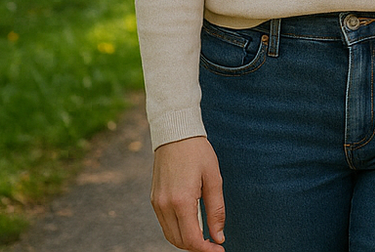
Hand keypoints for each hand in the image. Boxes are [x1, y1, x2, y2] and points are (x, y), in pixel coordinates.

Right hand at [150, 136, 224, 250]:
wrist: (175, 134)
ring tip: (205, 237)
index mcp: (181, 201)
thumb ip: (216, 210)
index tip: (220, 249)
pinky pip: (165, 224)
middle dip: (197, 247)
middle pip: (179, 241)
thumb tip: (219, 236)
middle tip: (215, 244)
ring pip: (170, 235)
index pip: (192, 239)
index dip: (206, 249)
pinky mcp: (153, 200)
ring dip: (187, 241)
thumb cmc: (199, 153)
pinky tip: (192, 225)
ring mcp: (156, 203)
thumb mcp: (214, 179)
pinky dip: (178, 231)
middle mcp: (164, 205)